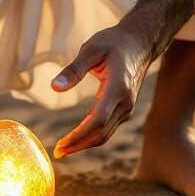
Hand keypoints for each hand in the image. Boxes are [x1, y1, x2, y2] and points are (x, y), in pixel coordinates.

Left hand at [51, 22, 155, 158]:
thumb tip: (54, 87)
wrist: (140, 42)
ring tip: (64, 149)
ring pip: (106, 134)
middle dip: (79, 145)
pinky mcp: (125, 108)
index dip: (78, 135)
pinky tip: (78, 138)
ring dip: (85, 144)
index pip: (98, 120)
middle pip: (101, 133)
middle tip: (57, 152)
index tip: (61, 144)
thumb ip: (74, 69)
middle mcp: (126, 102)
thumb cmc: (114, 42)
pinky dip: (93, 136)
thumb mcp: (92, 49)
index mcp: (117, 88)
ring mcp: (128, 107)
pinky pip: (108, 128)